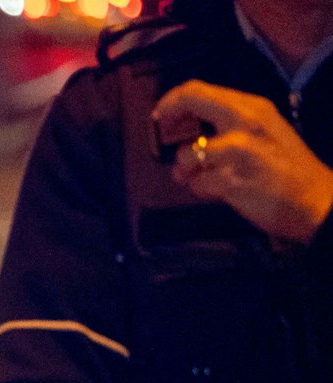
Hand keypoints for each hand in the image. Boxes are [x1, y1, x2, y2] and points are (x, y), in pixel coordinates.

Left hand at [155, 80, 332, 243]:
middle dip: (167, 115)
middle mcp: (245, 121)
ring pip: (187, 154)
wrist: (315, 199)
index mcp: (253, 107)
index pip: (201, 89)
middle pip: (191, 101)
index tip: (160, 113)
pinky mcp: (231, 180)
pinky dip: (201, 189)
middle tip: (160, 130)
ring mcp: (237, 150)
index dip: (173, 99)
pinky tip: (218, 191)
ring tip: (201, 176)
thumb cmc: (287, 167)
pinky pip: (196, 184)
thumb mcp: (264, 132)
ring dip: (187, 170)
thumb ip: (229, 126)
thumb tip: (190, 133)